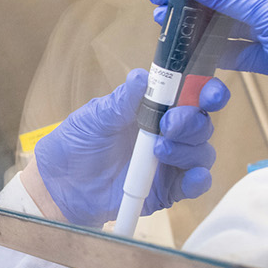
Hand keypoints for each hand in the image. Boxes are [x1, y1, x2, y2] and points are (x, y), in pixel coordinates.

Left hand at [26, 69, 228, 225]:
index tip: (207, 93)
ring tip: (159, 150)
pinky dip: (199, 180)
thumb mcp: (95, 116)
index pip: (190, 95)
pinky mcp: (166, 190)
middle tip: (168, 124)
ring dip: (188, 149)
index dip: (206, 91)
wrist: (60, 184)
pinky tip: (192, 176)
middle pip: (200, 124)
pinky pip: (194, 186)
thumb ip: (122, 100)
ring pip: (201, 153)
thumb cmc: (76, 144)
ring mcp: (169, 162)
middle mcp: (168, 133)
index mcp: (154, 108)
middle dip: (191, 122)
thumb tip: (142, 77)